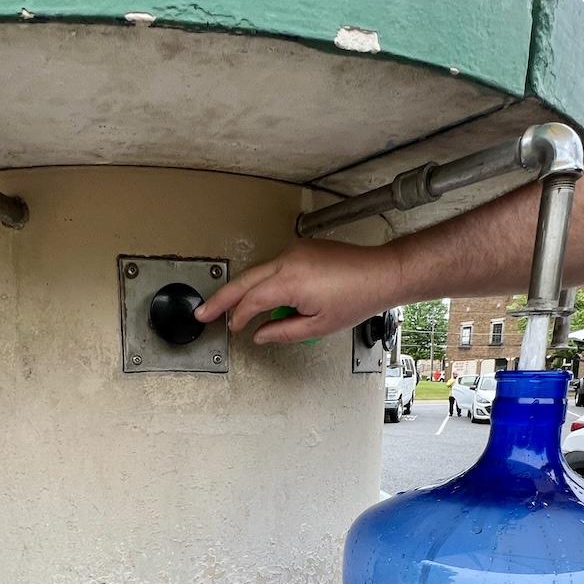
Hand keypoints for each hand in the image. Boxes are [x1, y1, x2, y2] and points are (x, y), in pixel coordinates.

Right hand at [194, 238, 404, 344]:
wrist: (380, 273)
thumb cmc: (357, 297)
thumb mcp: (317, 326)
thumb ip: (282, 331)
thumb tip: (260, 334)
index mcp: (289, 281)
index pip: (251, 301)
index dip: (237, 318)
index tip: (232, 329)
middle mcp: (288, 260)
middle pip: (244, 280)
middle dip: (221, 298)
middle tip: (203, 312)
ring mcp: (294, 251)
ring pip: (258, 272)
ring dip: (245, 291)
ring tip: (234, 311)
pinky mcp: (301, 249)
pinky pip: (273, 266)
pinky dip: (264, 282)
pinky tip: (265, 298)